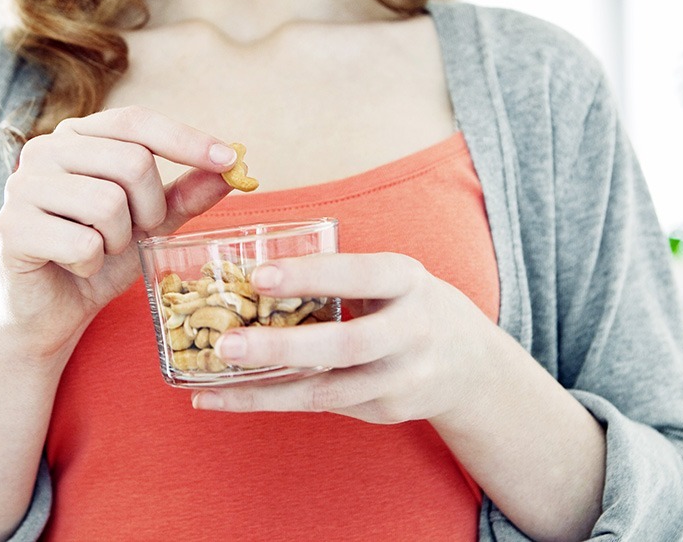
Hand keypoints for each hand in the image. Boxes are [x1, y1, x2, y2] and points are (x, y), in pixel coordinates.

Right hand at [0, 106, 236, 358]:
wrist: (54, 310)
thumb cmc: (101, 255)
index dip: (186, 140)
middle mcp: (44, 149)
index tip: (229, 160)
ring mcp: (21, 185)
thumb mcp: (152, 221)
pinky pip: (82, 243)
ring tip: (103, 248)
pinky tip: (77, 266)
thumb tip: (232, 167)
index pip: (137, 121)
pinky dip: (93, 264)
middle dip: (151, 208)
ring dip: (120, 239)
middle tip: (139, 231)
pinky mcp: (11, 227)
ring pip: (108, 203)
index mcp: (78, 136)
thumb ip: (187, 192)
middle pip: (131, 162)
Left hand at [191, 252, 490, 424]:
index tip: (258, 275)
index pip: (358, 274)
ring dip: (266, 390)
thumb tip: (253, 271)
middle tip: (226, 344)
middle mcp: (412, 331)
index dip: (310, 275)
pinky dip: (273, 403)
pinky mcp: (388, 410)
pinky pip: (323, 406)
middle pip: (347, 344)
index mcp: (408, 281)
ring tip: (211, 384)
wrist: (472, 365)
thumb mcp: (392, 277)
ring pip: (329, 391)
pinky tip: (228, 398)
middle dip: (283, 347)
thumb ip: (341, 276)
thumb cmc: (408, 304)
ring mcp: (404, 378)